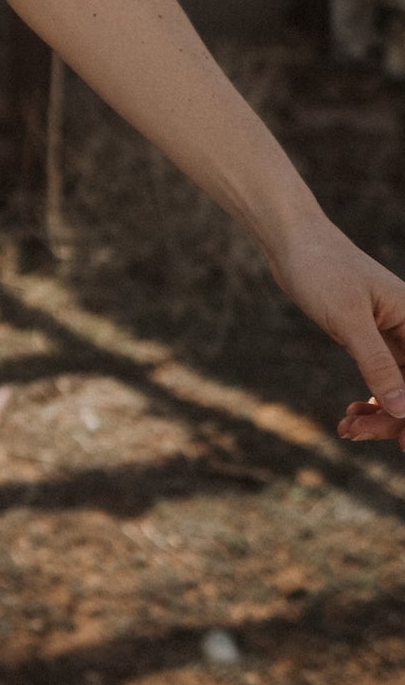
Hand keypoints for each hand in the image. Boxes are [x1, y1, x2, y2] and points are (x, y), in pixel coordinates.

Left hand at [268, 216, 404, 446]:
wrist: (292, 242)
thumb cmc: (321, 269)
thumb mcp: (349, 320)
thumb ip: (377, 363)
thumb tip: (403, 408)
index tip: (404, 443)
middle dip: (395, 418)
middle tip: (355, 433)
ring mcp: (392, 335)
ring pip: (400, 388)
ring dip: (380, 415)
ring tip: (347, 428)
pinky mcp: (370, 339)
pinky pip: (382, 379)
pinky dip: (370, 400)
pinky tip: (350, 415)